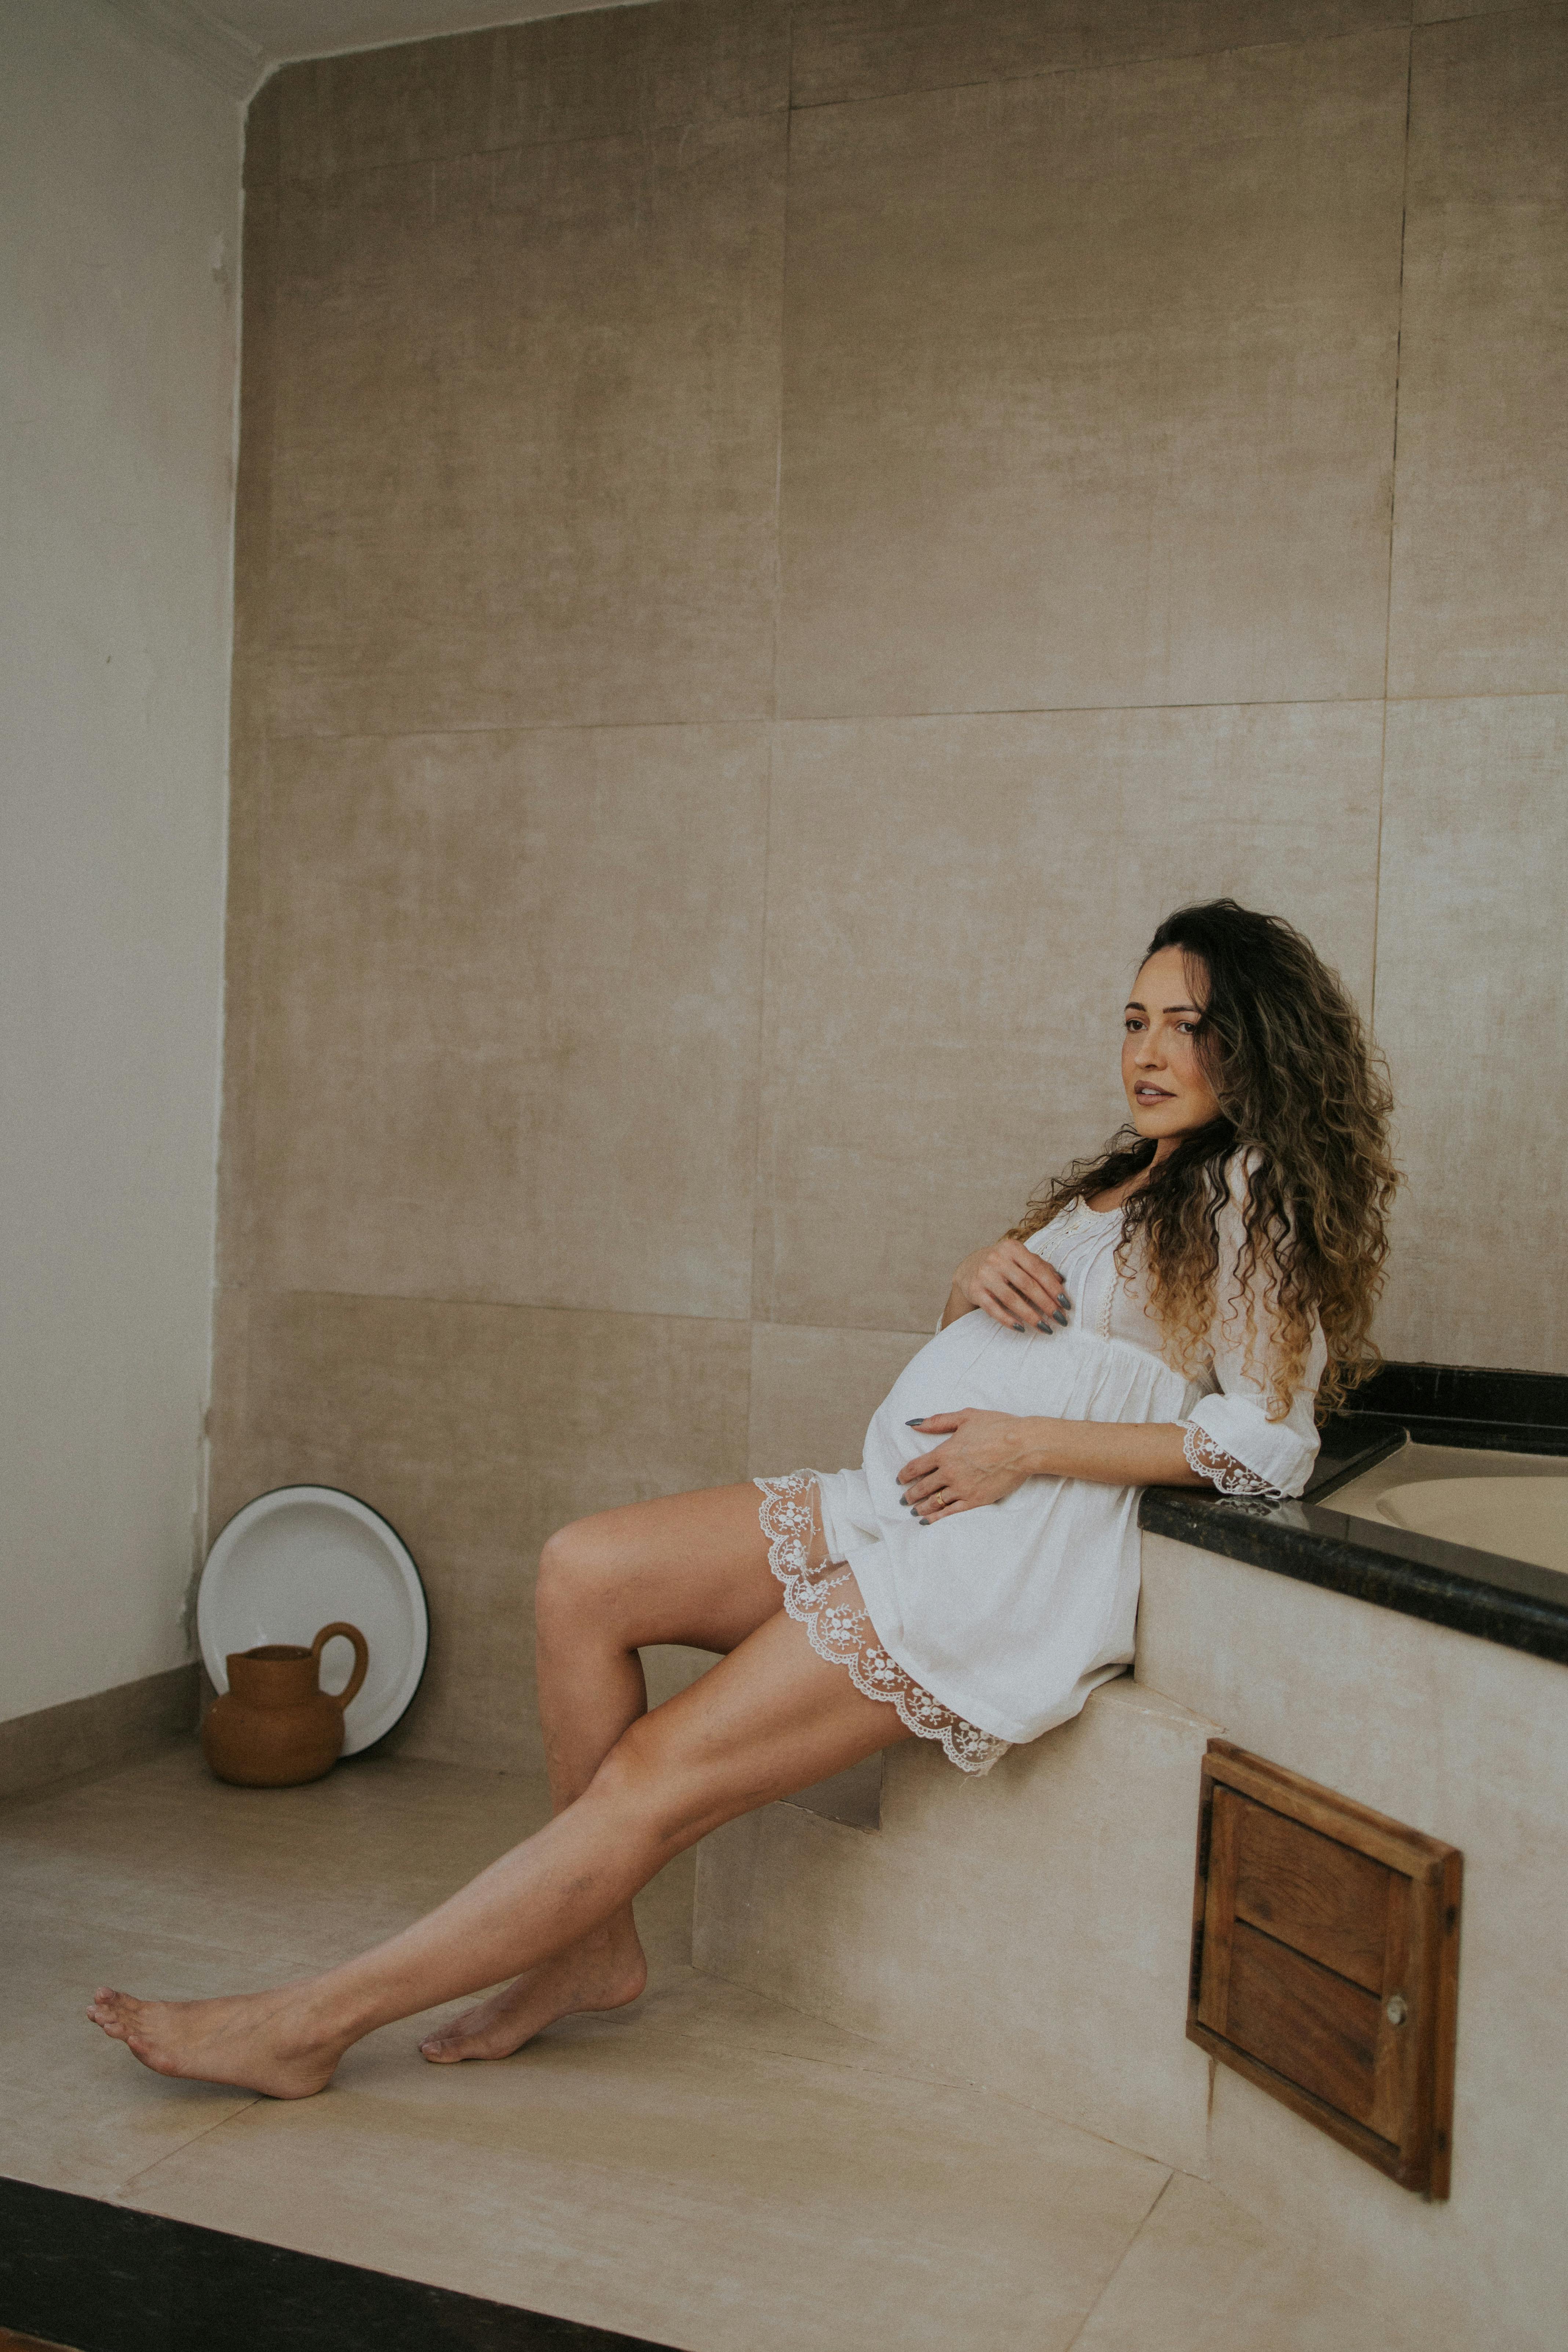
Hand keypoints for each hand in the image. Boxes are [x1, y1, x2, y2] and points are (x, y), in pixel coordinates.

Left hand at [897, 1411, 1042, 1520]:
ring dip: (921, 1508)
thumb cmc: (997, 1427)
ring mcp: (962, 1488)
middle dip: (910, 1495)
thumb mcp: (965, 1416)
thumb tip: (914, 1424)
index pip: (916, 1467)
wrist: (1023, 1446)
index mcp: (945, 1452)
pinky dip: (937, 1518)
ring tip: (914, 1512)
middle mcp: (949, 1473)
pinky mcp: (976, 1500)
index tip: (900, 1479)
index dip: (905, 1475)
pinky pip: (951, 1512)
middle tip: (904, 1500)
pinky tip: (928, 1521)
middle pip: (923, 1487)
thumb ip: (938, 1421)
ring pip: (935, 1502)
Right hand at [950, 1238, 1070, 1332]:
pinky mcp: (974, 1290)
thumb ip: (1040, 1267)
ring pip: (1011, 1299)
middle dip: (1046, 1304)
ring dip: (1030, 1316)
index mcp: (1013, 1248)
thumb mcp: (1020, 1259)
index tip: (1066, 1304)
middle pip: (1027, 1285)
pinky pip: (993, 1309)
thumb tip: (1061, 1281)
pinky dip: (1008, 1320)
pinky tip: (1021, 1328)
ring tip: (1045, 1327)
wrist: (969, 1268)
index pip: (1037, 1269)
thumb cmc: (1003, 1264)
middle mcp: (997, 1259)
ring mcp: (984, 1274)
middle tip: (1060, 1319)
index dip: (1053, 1288)